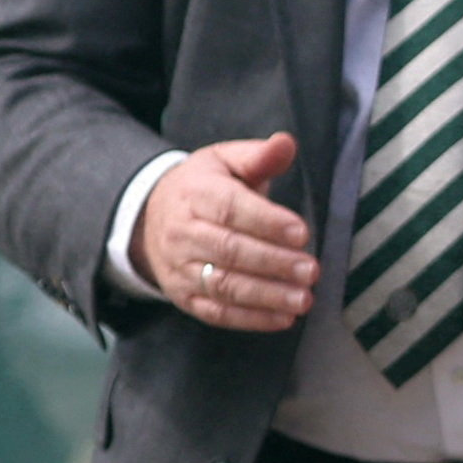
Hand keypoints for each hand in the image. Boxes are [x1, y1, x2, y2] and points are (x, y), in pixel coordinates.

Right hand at [136, 132, 318, 328]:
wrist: (151, 218)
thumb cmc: (204, 187)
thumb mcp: (225, 161)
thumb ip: (258, 156)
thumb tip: (286, 143)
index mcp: (195, 193)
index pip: (230, 208)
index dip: (267, 222)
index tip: (302, 233)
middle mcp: (182, 232)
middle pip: (230, 250)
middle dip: (274, 262)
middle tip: (311, 270)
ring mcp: (180, 268)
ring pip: (224, 285)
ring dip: (267, 295)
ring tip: (304, 298)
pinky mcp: (184, 297)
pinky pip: (217, 312)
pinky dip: (251, 319)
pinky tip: (284, 319)